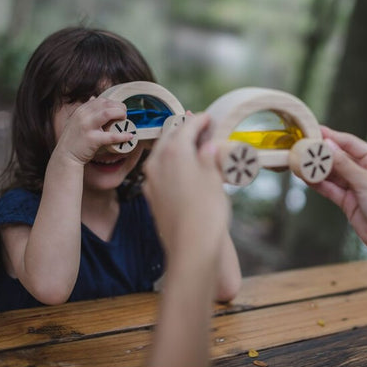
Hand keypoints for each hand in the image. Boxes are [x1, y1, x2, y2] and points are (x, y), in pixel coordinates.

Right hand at [53, 97, 133, 164]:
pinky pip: (111, 136)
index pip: (101, 100)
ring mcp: (86, 126)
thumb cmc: (75, 139)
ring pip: (107, 114)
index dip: (113, 103)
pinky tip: (129, 136)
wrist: (65, 156)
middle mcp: (83, 115)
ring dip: (120, 114)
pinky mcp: (92, 139)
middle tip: (124, 115)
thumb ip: (86, 111)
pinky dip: (122, 136)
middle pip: (106, 104)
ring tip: (125, 120)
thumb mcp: (77, 120)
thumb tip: (93, 98)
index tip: (119, 109)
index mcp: (81, 110)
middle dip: (119, 107)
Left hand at [143, 112, 229, 263]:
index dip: (200, 120)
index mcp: (175, 151)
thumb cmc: (207, 212)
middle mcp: (157, 162)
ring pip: (162, 154)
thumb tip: (207, 147)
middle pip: (170, 136)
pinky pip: (159, 171)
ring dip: (176, 147)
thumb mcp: (215, 179)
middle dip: (184, 130)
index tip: (208, 118)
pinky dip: (170, 165)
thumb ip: (209, 157)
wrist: (190, 248)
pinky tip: (182, 170)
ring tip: (193, 147)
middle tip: (199, 127)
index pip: (187, 126)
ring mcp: (151, 179)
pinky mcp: (151, 196)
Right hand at [310, 126, 366, 260]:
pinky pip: (329, 188)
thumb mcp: (366, 181)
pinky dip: (318, 183)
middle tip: (303, 146)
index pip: (350, 143)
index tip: (315, 130)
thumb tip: (328, 146)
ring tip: (300, 162)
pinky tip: (306, 177)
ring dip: (317, 169)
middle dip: (321, 153)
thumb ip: (344, 164)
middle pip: (338, 157)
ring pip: (332, 174)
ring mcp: (354, 186)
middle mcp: (364, 171)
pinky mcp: (347, 201)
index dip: (332, 137)